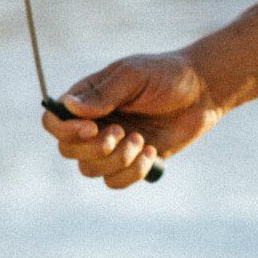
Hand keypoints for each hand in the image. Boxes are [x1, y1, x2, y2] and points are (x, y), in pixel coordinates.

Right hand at [41, 53, 218, 188]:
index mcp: (87, 99)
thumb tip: (69, 108)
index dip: (64, 131)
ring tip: (142, 140)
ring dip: (117, 160)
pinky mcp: (132, 161)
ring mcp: (111, 145)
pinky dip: (132, 173)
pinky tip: (151, 152)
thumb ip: (104, 94)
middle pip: (68, 150)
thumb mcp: (135, 76)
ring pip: (90, 169)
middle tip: (122, 131)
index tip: (90, 128)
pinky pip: (115, 182)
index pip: (54, 121)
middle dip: (95, 148)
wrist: (203, 92)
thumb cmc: (167, 76)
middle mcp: (93, 124)